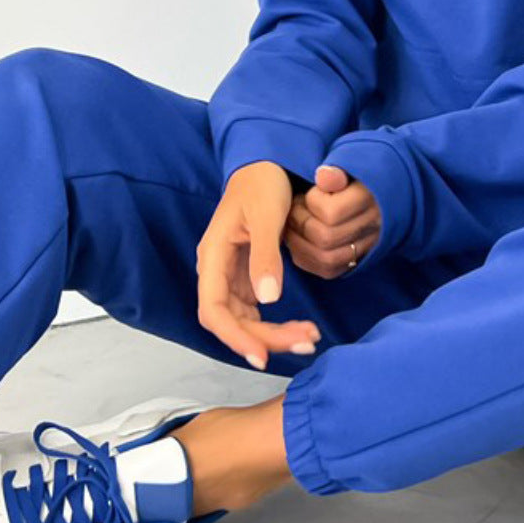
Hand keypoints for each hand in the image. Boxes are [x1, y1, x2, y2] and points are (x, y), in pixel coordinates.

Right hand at [196, 160, 321, 369]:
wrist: (267, 165)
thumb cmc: (262, 183)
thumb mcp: (267, 215)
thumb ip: (266, 256)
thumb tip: (268, 300)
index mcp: (213, 255)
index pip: (213, 310)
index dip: (234, 337)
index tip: (262, 356)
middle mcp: (217, 271)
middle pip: (232, 321)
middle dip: (266, 338)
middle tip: (306, 343)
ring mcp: (231, 276)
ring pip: (245, 320)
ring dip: (274, 335)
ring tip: (310, 338)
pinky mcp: (246, 277)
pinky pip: (256, 311)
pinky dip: (276, 324)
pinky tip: (300, 328)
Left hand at [283, 163, 382, 278]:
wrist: (376, 188)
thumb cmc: (355, 173)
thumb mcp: (348, 163)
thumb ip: (336, 171)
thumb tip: (323, 176)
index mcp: (371, 198)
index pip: (331, 212)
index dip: (311, 201)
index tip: (307, 191)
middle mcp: (373, 227)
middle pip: (326, 238)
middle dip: (300, 223)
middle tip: (292, 207)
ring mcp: (366, 246)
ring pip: (326, 260)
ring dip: (299, 243)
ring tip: (291, 224)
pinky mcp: (356, 260)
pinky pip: (327, 270)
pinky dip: (305, 258)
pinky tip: (298, 240)